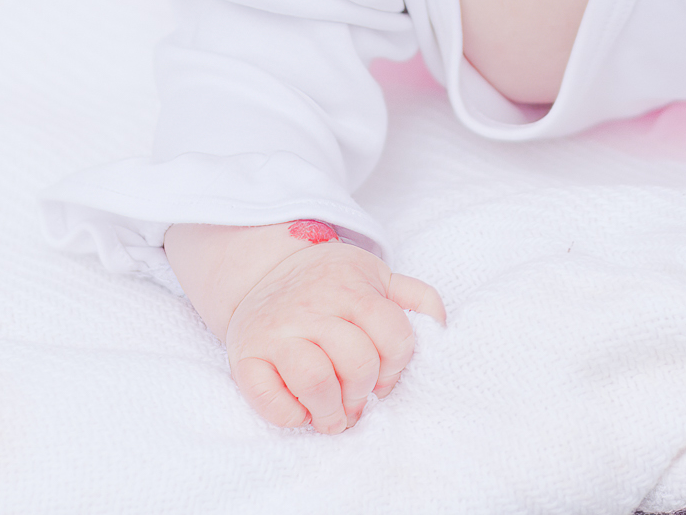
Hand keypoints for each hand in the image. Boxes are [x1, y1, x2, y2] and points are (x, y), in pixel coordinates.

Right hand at [165, 222, 445, 433]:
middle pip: (358, 362)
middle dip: (364, 392)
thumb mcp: (376, 275)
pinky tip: (301, 410)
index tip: (385, 377)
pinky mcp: (245, 356)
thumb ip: (415, 296)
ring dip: (331, 411)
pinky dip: (291, 415)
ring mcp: (276, 331)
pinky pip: (269, 399)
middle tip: (358, 400)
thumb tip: (441, 328)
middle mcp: (311, 307)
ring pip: (315, 381)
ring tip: (333, 415)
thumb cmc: (329, 282)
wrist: (261, 270)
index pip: (393, 335)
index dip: (396, 366)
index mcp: (350, 288)